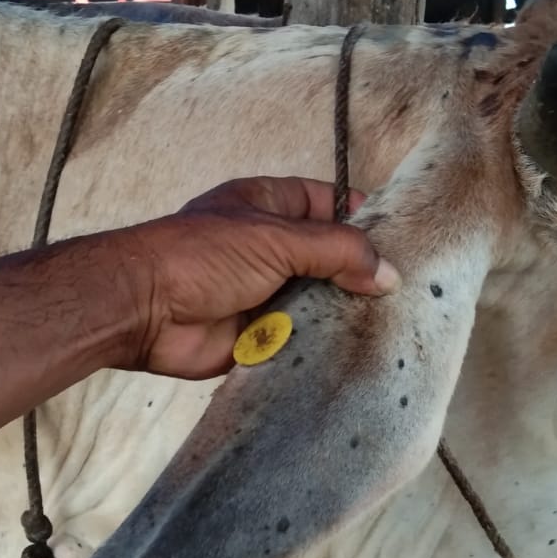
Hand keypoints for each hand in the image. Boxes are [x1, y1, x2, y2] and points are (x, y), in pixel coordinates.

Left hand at [110, 176, 399, 378]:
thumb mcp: (277, 238)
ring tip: (397, 325)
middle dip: (363, 275)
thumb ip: (337, 252)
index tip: (409, 242)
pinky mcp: (259, 335)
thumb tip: (389, 274)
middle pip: (331, 259)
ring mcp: (265, 292)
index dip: (367, 220)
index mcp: (271, 206)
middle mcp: (271, 247)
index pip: (332, 205)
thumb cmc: (201, 256)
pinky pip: (301, 339)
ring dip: (345, 314)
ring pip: (320, 302)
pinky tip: (361, 352)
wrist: (143, 309)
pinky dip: (323, 346)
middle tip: (414, 293)